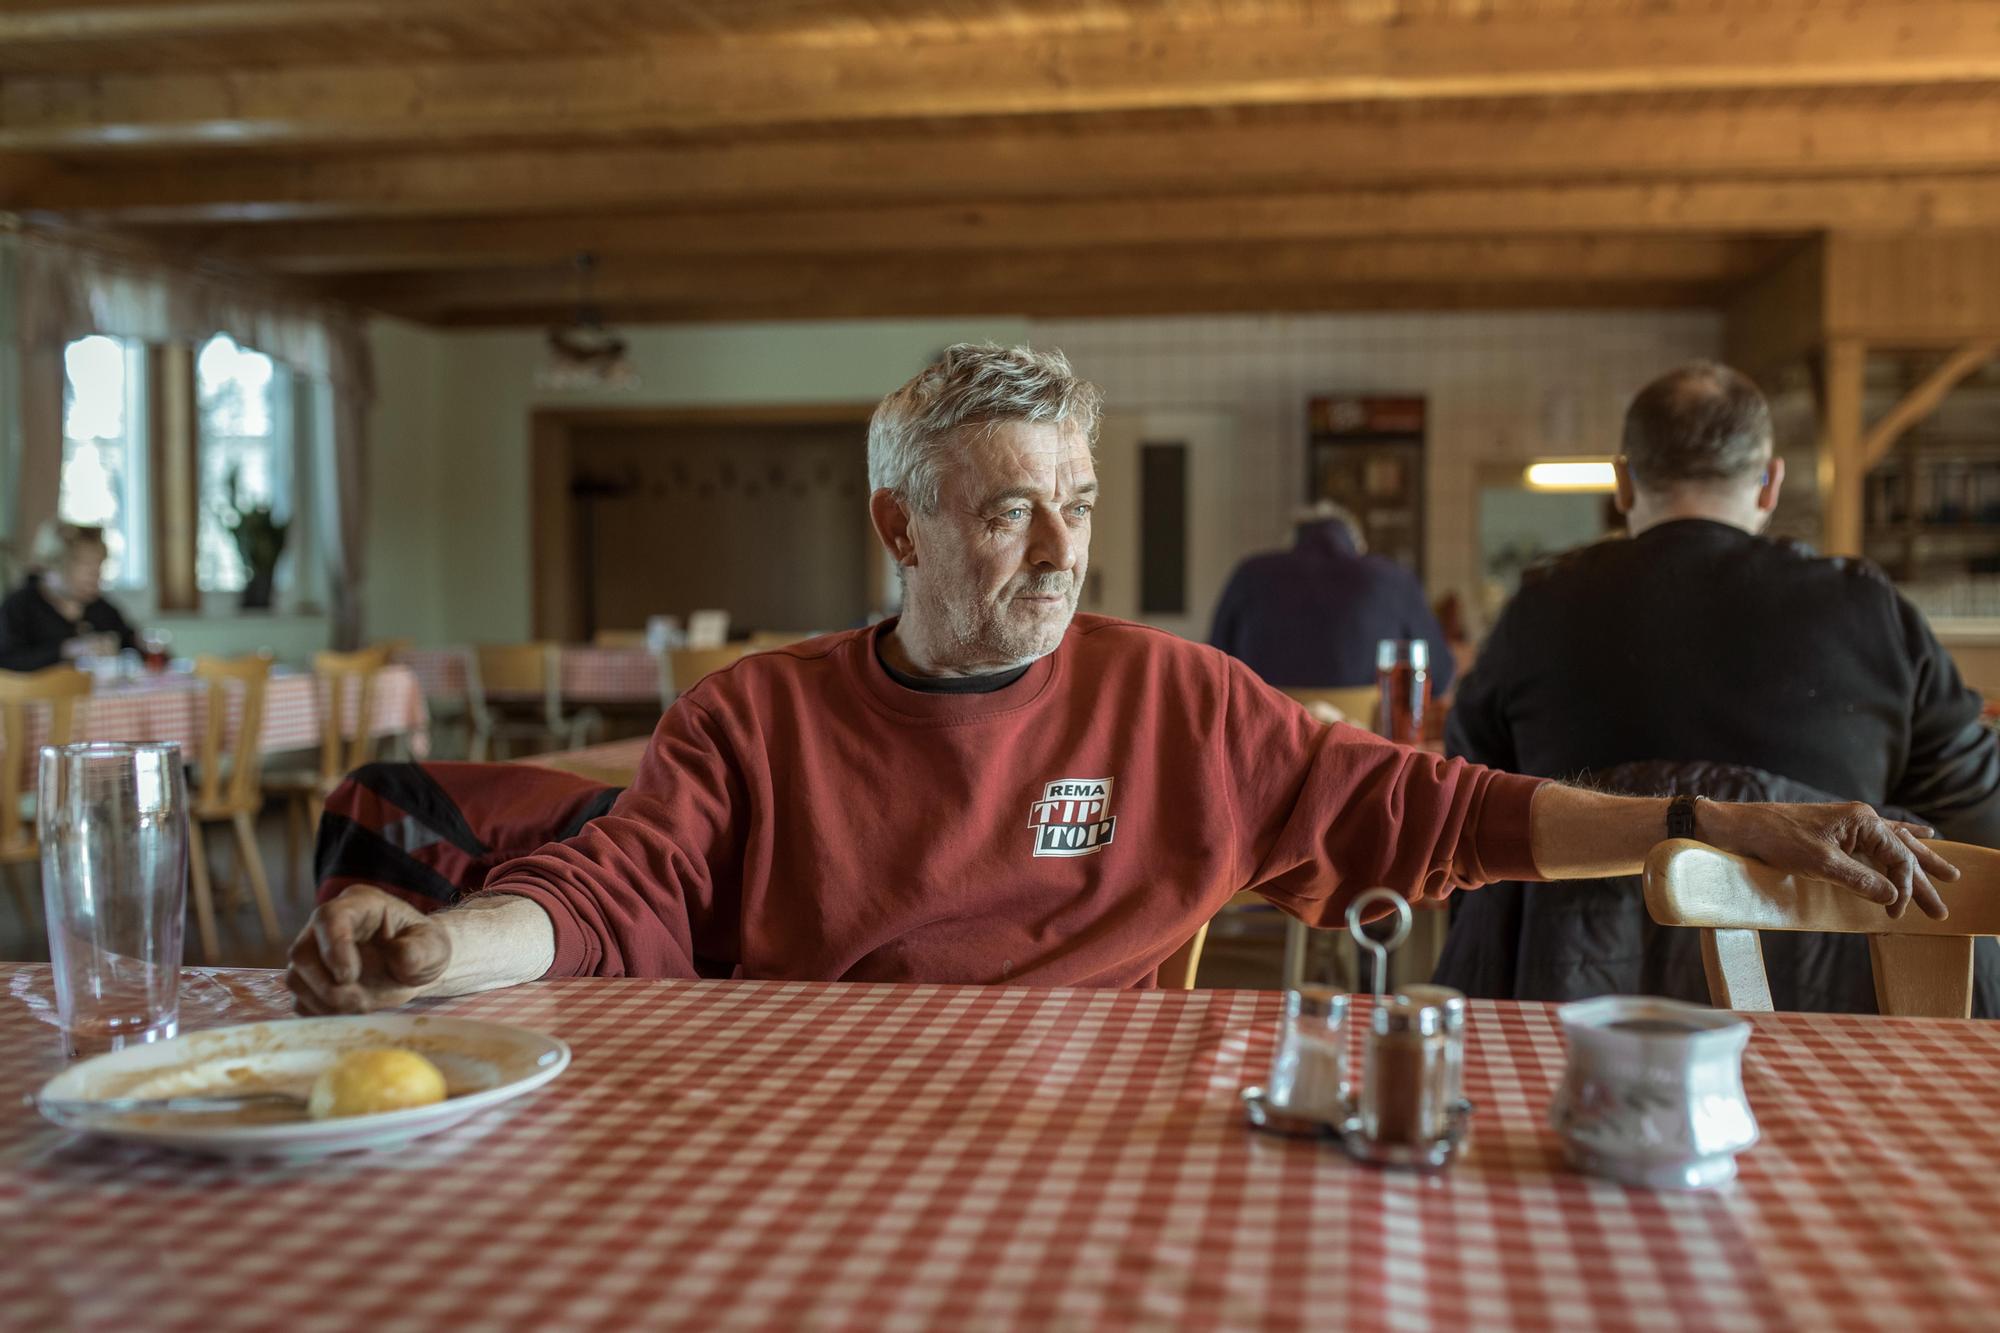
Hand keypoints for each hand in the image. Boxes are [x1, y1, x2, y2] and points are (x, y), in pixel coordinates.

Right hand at [285, 885, 452, 1013]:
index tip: (349, 977)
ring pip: (296, 977)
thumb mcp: (434, 946)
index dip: (333, 948)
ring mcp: (316, 952)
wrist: (416, 966)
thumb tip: (398, 958)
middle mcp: (329, 926)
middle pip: (302, 950)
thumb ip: (421, 951)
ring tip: (360, 1005)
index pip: (330, 917)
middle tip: (359, 999)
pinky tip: (348, 1011)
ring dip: (324, 1001)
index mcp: (360, 905)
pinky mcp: (313, 979)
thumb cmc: (424, 948)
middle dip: (327, 984)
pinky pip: (299, 999)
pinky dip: (319, 1011)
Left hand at [1698, 800, 1958, 920]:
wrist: (1740, 827)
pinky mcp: (1838, 830)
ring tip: (1950, 875)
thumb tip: (1892, 897)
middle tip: (1943, 911)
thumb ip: (1859, 880)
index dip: (1904, 888)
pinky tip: (1924, 834)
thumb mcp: (1820, 864)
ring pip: (1895, 846)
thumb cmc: (1776, 840)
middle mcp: (1861, 819)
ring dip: (1920, 864)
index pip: (1899, 857)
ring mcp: (1850, 823)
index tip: (1897, 913)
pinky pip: (1880, 836)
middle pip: (1903, 852)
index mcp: (1862, 821)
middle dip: (1925, 881)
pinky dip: (1903, 837)